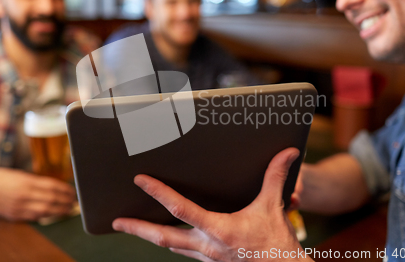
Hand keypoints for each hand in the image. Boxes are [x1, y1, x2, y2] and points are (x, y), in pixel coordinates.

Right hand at [0, 168, 75, 220]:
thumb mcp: (20, 174)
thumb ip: (36, 181)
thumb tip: (54, 187)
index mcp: (26, 182)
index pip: (52, 187)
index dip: (65, 190)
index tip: (73, 191)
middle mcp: (23, 195)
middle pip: (51, 200)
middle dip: (65, 201)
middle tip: (74, 201)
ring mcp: (18, 207)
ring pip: (45, 211)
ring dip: (59, 211)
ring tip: (68, 209)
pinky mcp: (14, 216)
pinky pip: (34, 217)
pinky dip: (45, 216)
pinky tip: (53, 214)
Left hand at [112, 148, 312, 261]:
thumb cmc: (275, 242)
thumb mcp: (272, 207)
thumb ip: (275, 177)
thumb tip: (288, 152)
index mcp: (219, 230)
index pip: (180, 209)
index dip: (158, 193)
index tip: (141, 180)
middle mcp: (206, 246)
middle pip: (162, 237)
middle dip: (137, 228)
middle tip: (117, 220)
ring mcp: (204, 256)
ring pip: (169, 245)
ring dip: (149, 234)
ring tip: (130, 224)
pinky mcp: (207, 259)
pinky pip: (181, 248)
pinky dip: (167, 239)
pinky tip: (162, 232)